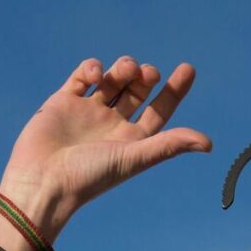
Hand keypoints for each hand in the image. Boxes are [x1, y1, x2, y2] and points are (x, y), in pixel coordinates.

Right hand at [0, 56, 211, 241]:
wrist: (42, 182)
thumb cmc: (90, 176)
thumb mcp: (134, 158)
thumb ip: (169, 145)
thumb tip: (208, 143)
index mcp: (133, 140)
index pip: (159, 110)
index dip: (175, 90)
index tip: (188, 68)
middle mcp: (112, 125)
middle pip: (137, 91)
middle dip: (146, 77)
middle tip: (149, 74)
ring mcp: (88, 112)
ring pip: (113, 80)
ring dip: (123, 69)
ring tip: (126, 71)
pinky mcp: (63, 102)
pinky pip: (83, 77)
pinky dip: (93, 68)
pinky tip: (97, 75)